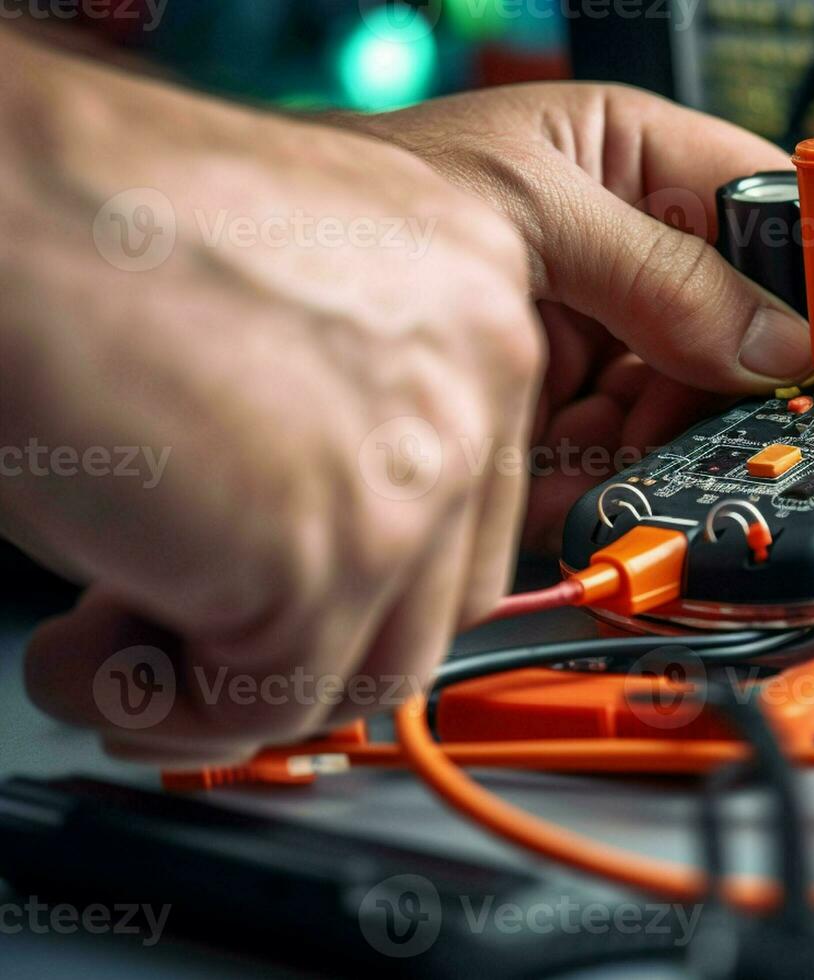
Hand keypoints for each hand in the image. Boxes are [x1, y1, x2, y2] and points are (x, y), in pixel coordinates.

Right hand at [4, 34, 542, 763]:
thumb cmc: (87, 225)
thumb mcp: (288, 319)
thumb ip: (351, 435)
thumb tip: (324, 587)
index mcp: (480, 290)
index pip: (481, 497)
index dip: (369, 568)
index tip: (273, 578)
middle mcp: (486, 364)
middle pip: (445, 593)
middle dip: (309, 637)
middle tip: (174, 612)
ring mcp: (428, 460)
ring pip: (375, 667)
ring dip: (238, 683)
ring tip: (111, 638)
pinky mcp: (341, 547)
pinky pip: (274, 700)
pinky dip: (165, 706)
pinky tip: (80, 655)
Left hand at [343, 84, 813, 548]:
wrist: (252, 275)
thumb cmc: (362, 187)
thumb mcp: (533, 204)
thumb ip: (666, 276)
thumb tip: (779, 340)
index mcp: (628, 163)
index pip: (766, 208)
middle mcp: (617, 258)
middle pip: (736, 330)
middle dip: (746, 382)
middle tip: (773, 424)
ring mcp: (582, 344)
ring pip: (678, 410)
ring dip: (675, 447)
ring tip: (669, 465)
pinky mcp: (541, 421)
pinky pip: (609, 464)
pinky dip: (613, 491)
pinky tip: (603, 492)